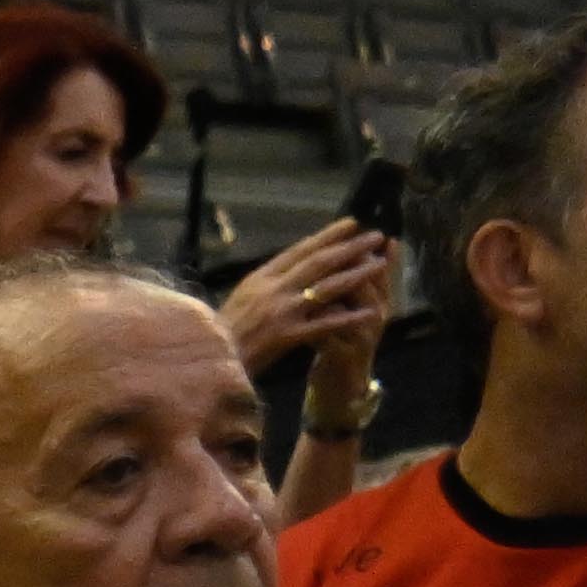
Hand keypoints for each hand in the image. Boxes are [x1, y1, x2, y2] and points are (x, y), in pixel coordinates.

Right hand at [214, 221, 399, 372]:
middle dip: (350, 248)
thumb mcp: (240, 298)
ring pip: (326, 287)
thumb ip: (266, 282)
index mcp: (260, 278)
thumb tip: (292, 266)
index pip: (300, 250)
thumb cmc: (220, 334)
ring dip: (357, 274)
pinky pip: (325, 324)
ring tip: (380, 263)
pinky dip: (349, 318)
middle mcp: (272, 290)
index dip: (328, 235)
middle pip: (319, 262)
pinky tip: (370, 312)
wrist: (205, 363)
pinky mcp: (286, 336)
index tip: (352, 223)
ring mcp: (280, 312)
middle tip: (375, 236)